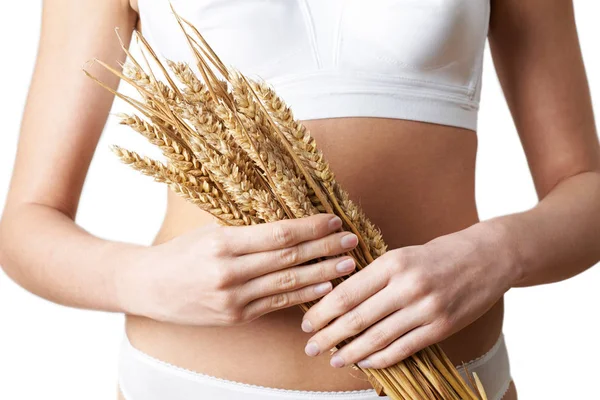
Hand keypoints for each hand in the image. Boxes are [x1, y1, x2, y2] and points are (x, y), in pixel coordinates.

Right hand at [119, 213, 359, 325]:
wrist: (148, 287)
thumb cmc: (181, 253)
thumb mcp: (211, 232)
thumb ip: (248, 232)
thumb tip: (292, 226)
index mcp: (223, 242)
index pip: (278, 234)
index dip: (310, 228)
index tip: (333, 220)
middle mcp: (229, 271)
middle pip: (289, 258)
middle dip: (325, 248)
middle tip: (352, 241)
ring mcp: (233, 298)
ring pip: (288, 283)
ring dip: (322, 274)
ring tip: (348, 265)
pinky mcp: (236, 316)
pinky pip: (277, 303)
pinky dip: (303, 295)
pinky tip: (324, 288)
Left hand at [299, 222, 516, 369]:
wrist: (487, 258)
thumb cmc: (437, 255)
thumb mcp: (402, 255)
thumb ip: (374, 277)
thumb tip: (338, 302)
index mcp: (392, 263)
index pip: (347, 294)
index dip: (323, 313)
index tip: (307, 324)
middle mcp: (407, 286)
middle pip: (357, 318)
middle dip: (329, 336)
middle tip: (311, 347)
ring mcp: (426, 308)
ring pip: (378, 338)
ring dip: (351, 353)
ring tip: (334, 360)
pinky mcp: (442, 327)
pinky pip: (404, 349)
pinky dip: (380, 359)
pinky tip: (365, 362)